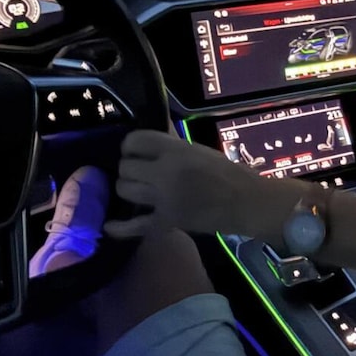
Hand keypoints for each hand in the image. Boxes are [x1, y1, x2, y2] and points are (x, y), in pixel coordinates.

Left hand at [104, 130, 302, 239]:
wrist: (247, 202)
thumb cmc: (228, 173)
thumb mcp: (198, 150)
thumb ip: (172, 142)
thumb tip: (155, 127)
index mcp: (175, 150)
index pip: (135, 140)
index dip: (129, 146)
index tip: (134, 152)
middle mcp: (165, 171)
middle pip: (126, 167)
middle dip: (128, 169)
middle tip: (137, 174)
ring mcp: (163, 198)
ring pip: (125, 190)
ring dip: (126, 189)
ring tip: (135, 191)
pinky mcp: (166, 221)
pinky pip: (134, 225)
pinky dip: (119, 227)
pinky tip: (109, 225)